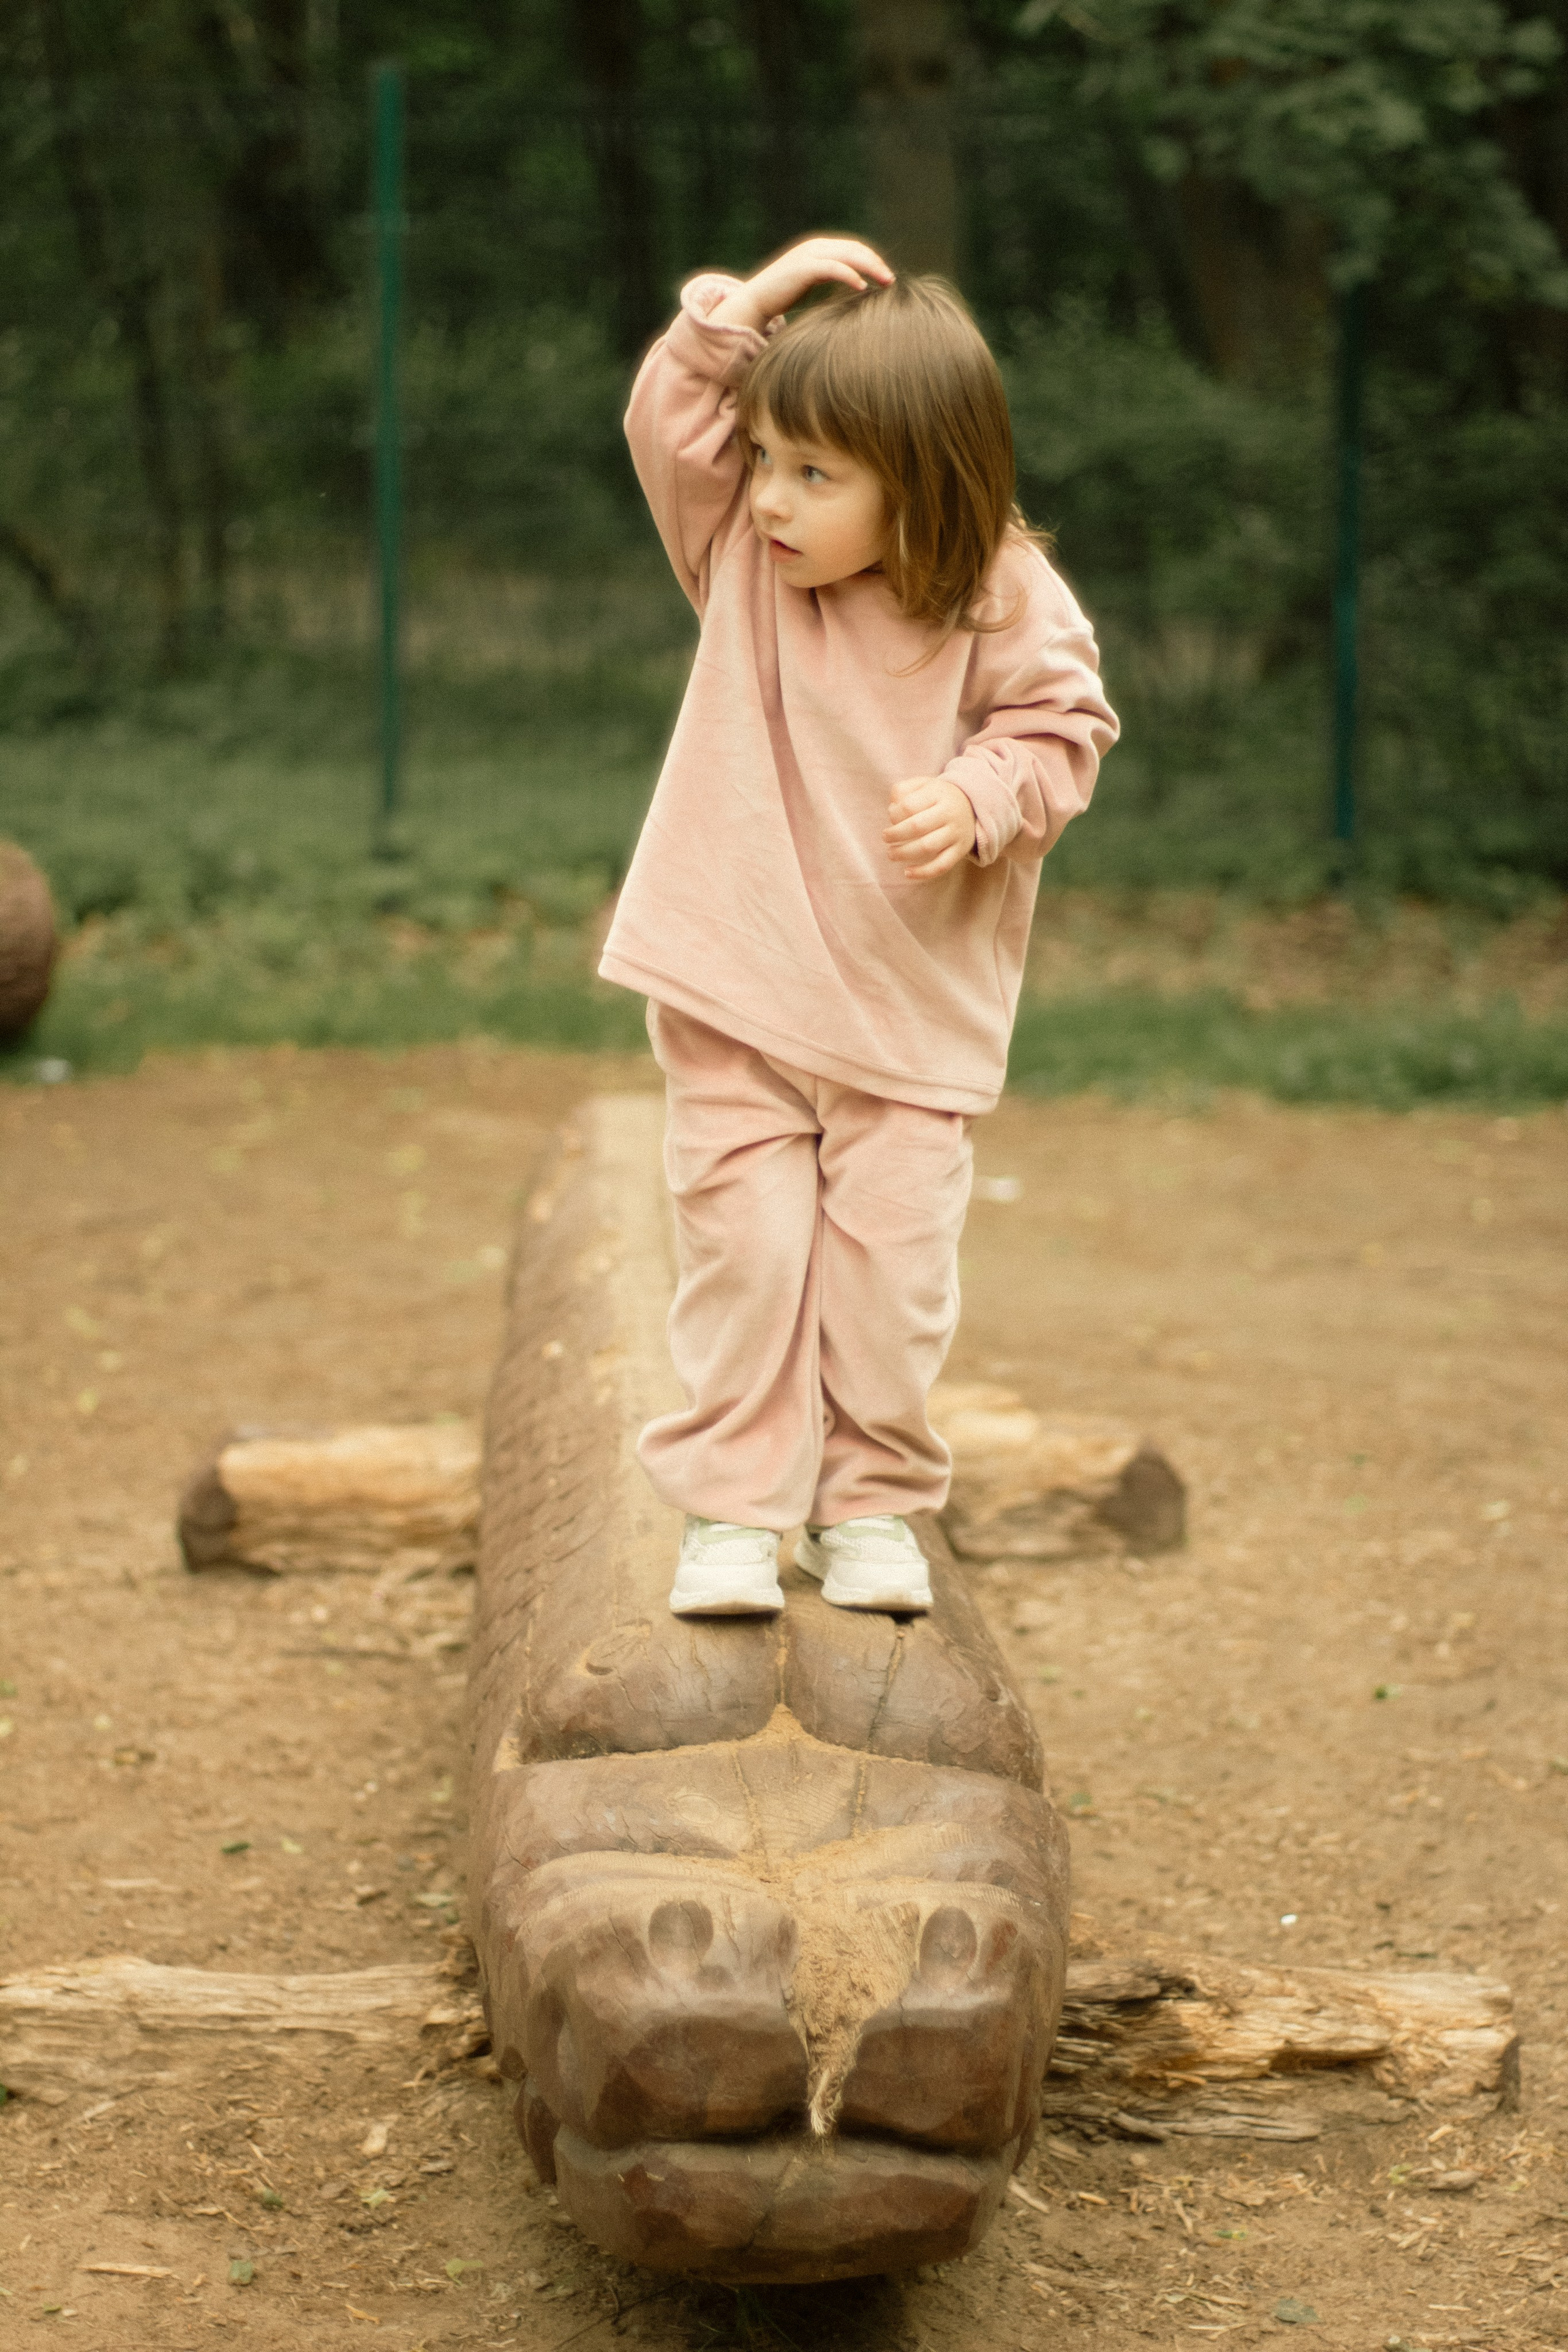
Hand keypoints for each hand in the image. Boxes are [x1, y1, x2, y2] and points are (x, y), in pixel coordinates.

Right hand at [709, 237, 893, 332]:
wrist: (755, 300)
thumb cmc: (782, 295)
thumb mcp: (810, 281)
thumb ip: (827, 275)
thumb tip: (850, 283)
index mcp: (818, 247)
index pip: (853, 247)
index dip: (872, 259)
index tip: (886, 276)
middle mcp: (815, 246)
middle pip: (854, 249)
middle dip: (876, 263)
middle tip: (892, 280)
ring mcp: (809, 255)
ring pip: (848, 255)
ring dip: (870, 268)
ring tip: (885, 282)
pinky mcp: (804, 268)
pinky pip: (833, 268)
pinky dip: (850, 276)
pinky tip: (862, 287)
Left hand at [884, 776, 977, 879]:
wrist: (972, 805)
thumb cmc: (937, 797)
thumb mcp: (921, 784)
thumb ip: (902, 791)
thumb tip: (892, 810)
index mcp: (937, 794)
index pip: (908, 806)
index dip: (894, 814)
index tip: (891, 818)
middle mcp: (949, 813)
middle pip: (917, 826)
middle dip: (895, 835)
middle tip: (885, 837)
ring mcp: (956, 833)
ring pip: (927, 847)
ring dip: (904, 853)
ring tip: (891, 854)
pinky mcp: (960, 850)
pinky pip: (941, 866)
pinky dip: (923, 873)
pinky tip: (907, 873)